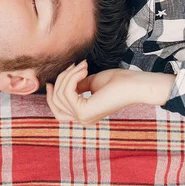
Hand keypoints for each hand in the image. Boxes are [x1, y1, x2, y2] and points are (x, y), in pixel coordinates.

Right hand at [46, 63, 174, 125]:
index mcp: (84, 115)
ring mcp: (82, 118)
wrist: (134, 85)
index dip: (50, 96)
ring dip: (68, 75)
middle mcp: (82, 120)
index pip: (57, 111)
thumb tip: (59, 83)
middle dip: (60, 80)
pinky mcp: (84, 112)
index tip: (50, 81)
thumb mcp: (91, 82)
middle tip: (74, 65)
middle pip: (55, 102)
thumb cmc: (118, 82)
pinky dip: (72, 77)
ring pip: (60, 94)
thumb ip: (75, 86)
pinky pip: (67, 92)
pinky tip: (84, 69)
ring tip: (82, 65)